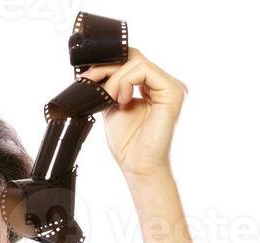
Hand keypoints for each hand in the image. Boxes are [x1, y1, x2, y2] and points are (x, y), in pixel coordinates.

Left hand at [78, 47, 186, 180]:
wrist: (138, 167)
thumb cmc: (128, 145)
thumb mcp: (113, 108)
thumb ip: (111, 88)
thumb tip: (96, 71)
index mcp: (152, 87)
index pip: (131, 62)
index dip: (108, 65)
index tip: (87, 77)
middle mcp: (164, 84)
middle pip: (134, 58)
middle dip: (107, 68)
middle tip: (90, 82)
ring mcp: (171, 86)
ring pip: (137, 62)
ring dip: (115, 79)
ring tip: (108, 98)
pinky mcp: (173, 92)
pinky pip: (144, 70)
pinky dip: (125, 81)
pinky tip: (121, 99)